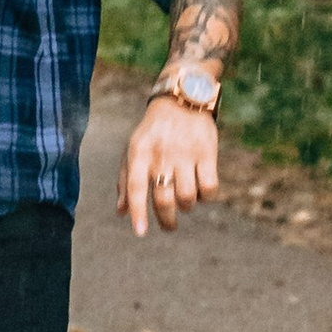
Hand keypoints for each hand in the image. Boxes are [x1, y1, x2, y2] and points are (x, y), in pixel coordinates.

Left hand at [118, 94, 218, 238]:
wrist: (182, 99)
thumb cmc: (154, 132)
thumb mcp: (134, 149)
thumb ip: (126, 181)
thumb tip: (122, 213)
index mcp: (139, 153)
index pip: (135, 187)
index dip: (137, 212)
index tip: (140, 232)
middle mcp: (161, 154)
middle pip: (164, 199)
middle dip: (166, 220)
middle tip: (169, 227)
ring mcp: (185, 153)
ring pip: (187, 197)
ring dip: (186, 207)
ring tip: (184, 202)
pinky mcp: (207, 152)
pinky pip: (209, 187)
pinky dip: (206, 198)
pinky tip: (202, 194)